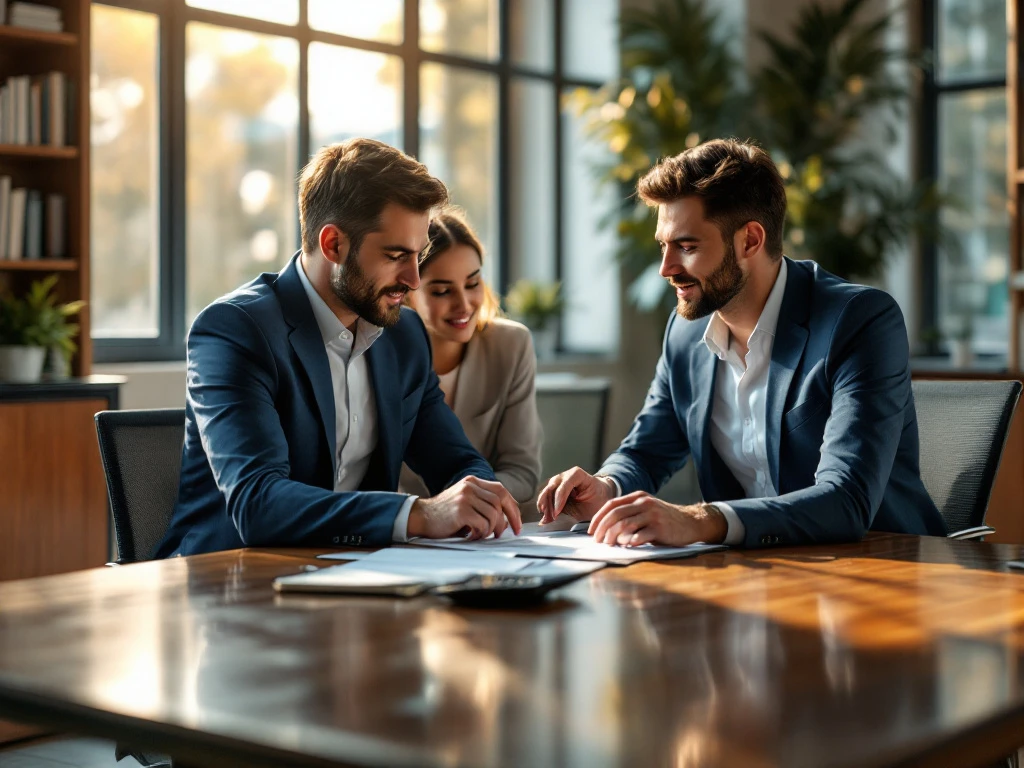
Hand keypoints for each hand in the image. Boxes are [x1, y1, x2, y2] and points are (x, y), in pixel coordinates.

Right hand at [409, 476, 522, 539]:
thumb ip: (483, 503)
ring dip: (490, 529)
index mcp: (473, 481)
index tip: (516, 524)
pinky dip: (480, 533)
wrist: (421, 516)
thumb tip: (507, 519)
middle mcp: (470, 486)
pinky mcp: (461, 511)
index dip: (512, 508)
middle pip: (500, 502)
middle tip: (501, 534)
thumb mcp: (465, 501)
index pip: (502, 491)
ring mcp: (466, 497)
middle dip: (506, 521)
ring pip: (493, 514)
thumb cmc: (444, 514)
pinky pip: (482, 524)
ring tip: (480, 534)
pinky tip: (471, 535)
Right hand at [537, 467, 616, 523]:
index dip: (559, 500)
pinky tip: (545, 517)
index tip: (556, 514)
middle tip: (550, 519)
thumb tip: (556, 520)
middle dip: (549, 504)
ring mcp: (558, 481)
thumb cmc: (597, 500)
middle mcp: (565, 475)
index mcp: (577, 474)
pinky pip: (546, 496)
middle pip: (552, 488)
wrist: (600, 494)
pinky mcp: (554, 488)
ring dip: (545, 506)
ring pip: (546, 492)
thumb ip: (573, 511)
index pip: (564, 486)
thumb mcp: (588, 506)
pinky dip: (545, 506)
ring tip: (547, 519)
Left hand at [588, 493, 726, 546]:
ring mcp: (652, 515)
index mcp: (638, 497)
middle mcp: (644, 503)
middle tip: (597, 541)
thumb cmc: (665, 519)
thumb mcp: (646, 510)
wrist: (691, 522)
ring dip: (613, 536)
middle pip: (615, 514)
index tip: (591, 531)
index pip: (611, 505)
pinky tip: (625, 546)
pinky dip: (630, 542)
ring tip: (608, 545)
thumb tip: (606, 529)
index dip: (598, 518)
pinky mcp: (660, 528)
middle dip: (602, 529)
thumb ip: (630, 514)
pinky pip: (640, 535)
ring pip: (625, 524)